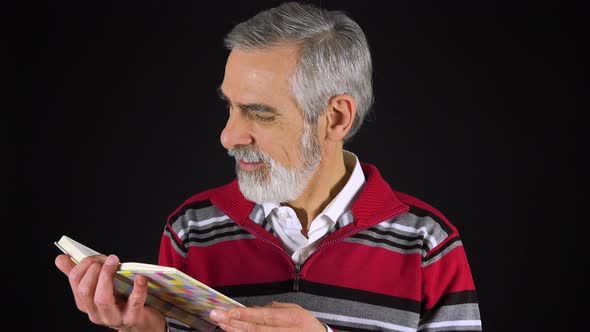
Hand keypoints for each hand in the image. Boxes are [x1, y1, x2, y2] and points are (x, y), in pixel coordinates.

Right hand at [55, 254, 166, 331]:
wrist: (145, 323)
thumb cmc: (122, 301)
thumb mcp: (101, 287)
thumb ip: (82, 273)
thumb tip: (60, 258)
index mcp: (86, 303)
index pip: (76, 282)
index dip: (85, 264)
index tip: (98, 256)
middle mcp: (96, 313)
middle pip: (86, 291)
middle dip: (94, 269)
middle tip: (108, 258)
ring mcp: (114, 318)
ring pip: (102, 299)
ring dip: (106, 276)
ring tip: (115, 261)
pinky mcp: (133, 319)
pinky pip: (134, 303)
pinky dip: (137, 289)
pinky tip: (140, 277)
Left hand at [209, 301, 325, 331]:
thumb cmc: (307, 326)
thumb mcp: (296, 311)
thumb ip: (275, 309)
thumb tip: (253, 310)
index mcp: (294, 319)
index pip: (266, 317)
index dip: (247, 315)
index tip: (229, 311)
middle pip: (257, 330)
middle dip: (234, 323)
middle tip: (217, 316)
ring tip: (221, 324)